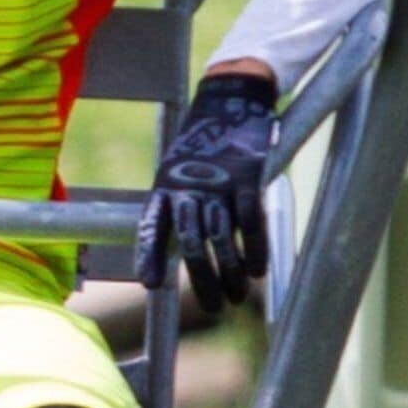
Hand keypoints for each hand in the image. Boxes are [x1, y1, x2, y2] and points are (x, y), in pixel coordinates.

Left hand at [137, 69, 278, 311]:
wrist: (230, 99)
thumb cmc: (204, 144)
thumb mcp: (178, 171)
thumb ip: (179, 206)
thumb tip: (185, 249)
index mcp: (164, 187)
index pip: (151, 227)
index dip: (149, 256)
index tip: (150, 284)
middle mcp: (187, 187)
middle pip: (192, 243)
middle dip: (203, 280)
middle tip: (214, 307)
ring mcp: (218, 182)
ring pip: (221, 238)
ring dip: (231, 273)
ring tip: (237, 296)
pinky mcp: (247, 176)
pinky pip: (251, 221)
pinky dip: (255, 250)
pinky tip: (258, 271)